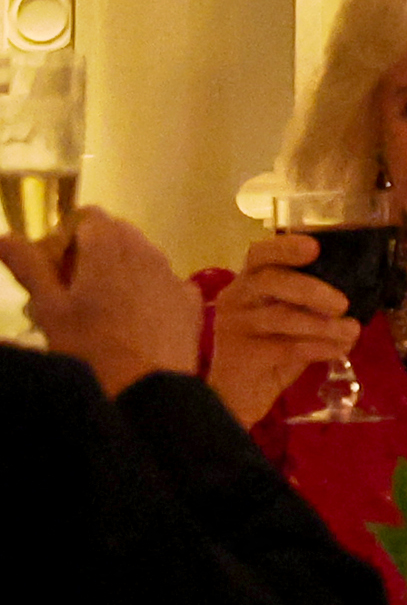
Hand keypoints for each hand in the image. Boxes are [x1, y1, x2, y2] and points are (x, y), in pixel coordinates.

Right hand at [2, 204, 198, 395]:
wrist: (147, 388)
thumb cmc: (89, 347)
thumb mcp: (50, 308)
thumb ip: (29, 266)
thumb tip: (4, 237)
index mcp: (109, 247)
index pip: (88, 216)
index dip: (67, 235)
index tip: (54, 267)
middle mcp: (147, 251)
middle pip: (116, 234)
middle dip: (91, 253)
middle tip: (70, 290)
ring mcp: (173, 274)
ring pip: (141, 257)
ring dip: (118, 271)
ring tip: (97, 311)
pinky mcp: (189, 300)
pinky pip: (163, 282)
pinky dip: (146, 292)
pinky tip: (131, 324)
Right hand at [203, 232, 357, 425]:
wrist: (238, 397)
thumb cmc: (272, 350)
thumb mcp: (293, 319)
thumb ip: (310, 302)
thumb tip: (357, 289)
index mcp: (247, 282)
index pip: (259, 254)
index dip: (285, 247)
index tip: (315, 247)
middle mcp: (235, 299)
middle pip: (269, 280)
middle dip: (311, 289)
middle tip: (343, 304)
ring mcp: (234, 327)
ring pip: (280, 316)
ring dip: (323, 325)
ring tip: (351, 331)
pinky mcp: (241, 356)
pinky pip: (285, 347)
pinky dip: (319, 347)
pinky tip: (339, 349)